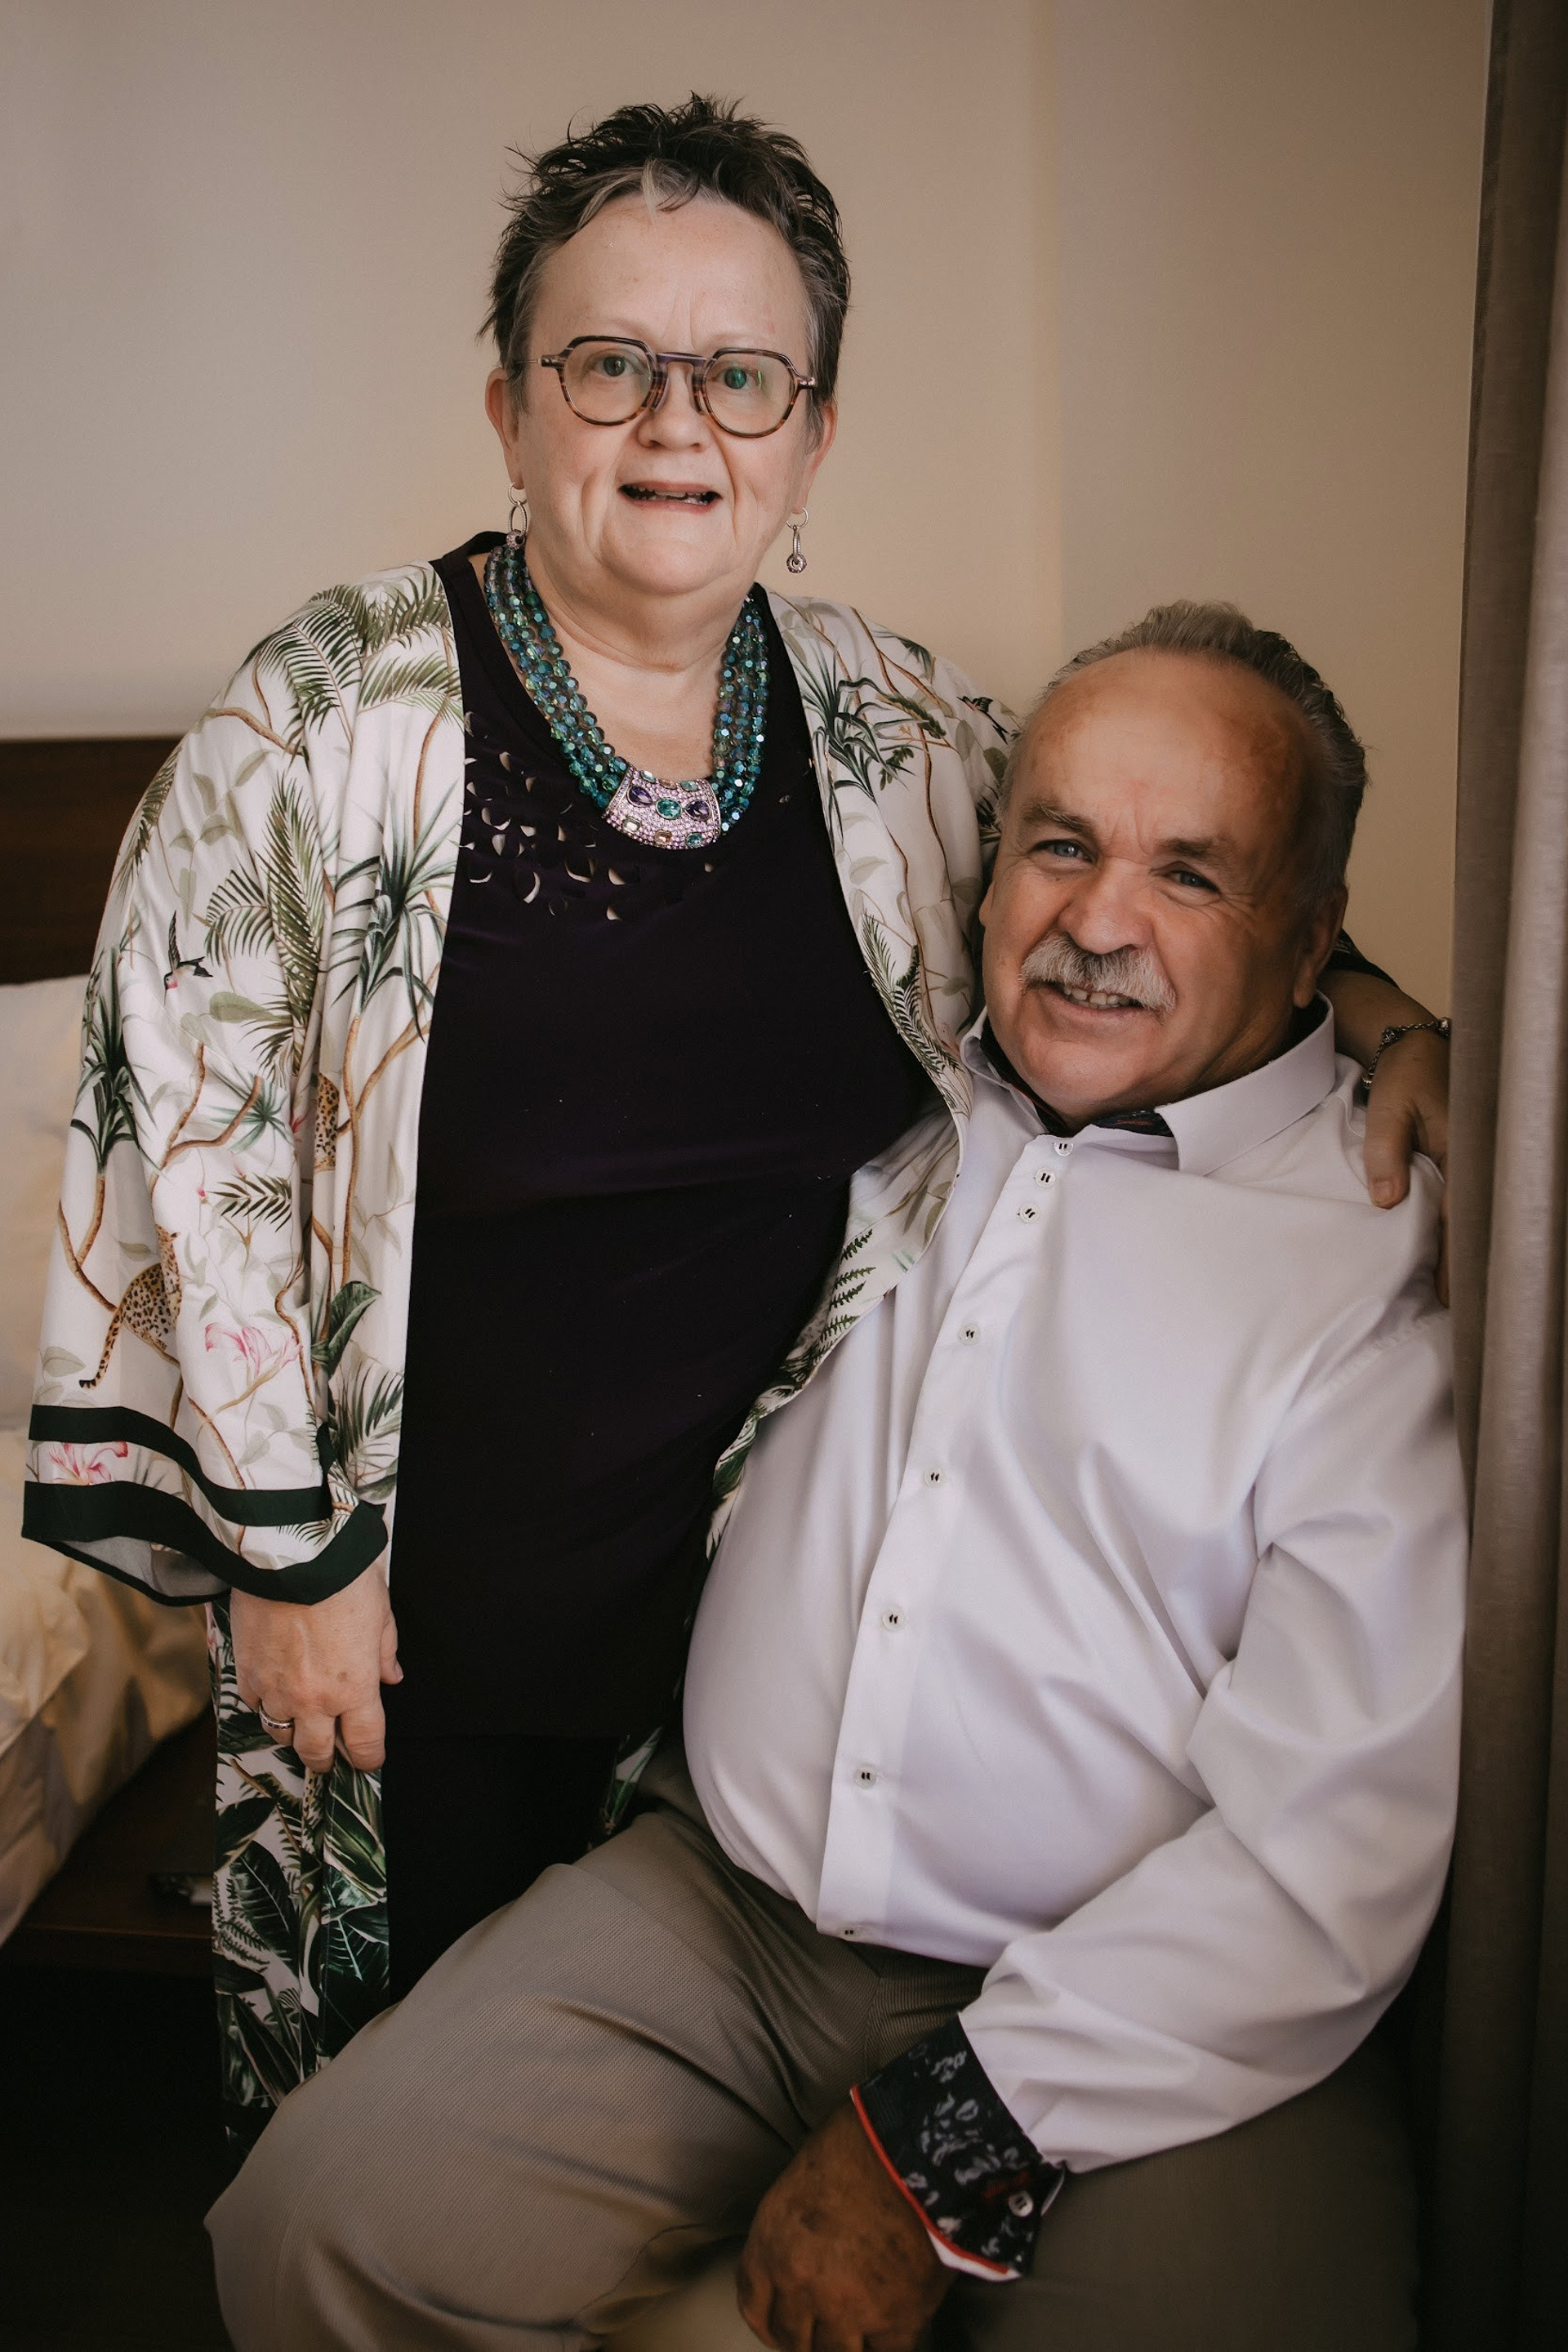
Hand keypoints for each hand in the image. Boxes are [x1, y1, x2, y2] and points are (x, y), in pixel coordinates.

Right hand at [230, 1561, 400, 1771]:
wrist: (291, 1557)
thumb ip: (385, 1652)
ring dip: (292, 1731)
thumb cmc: (342, 1579)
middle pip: (316, 1752)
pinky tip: (272, 1689)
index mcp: (354, 1688)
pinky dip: (264, 1702)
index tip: (369, 1758)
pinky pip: (253, 1703)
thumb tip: (391, 1676)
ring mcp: (276, 1689)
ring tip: (299, 1720)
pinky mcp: (246, 1672)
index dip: (369, 1758)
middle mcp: (314, 1699)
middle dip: (326, 1758)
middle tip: (329, 1755)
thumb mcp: (380, 1613)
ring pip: (280, 1733)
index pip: (365, 1744)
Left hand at [737, 2103, 948, 2351]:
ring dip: (843, 2347)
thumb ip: (794, 2226)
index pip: (754, 2307)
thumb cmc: (860, 2143)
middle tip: (821, 2330)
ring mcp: (848, 2309)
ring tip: (855, 2334)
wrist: (915, 2149)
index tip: (780, 2326)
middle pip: (793, 2339)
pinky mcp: (896, 2319)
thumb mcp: (803, 2178)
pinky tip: (889, 2331)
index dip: (769, 2322)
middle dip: (805, 2337)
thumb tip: (806, 2241)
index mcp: (772, 2246)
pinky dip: (884, 2345)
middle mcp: (801, 2286)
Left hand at [1361, 1026, 1450, 1303]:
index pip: (1460, 1218)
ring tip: (1455, 1293)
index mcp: (1461, 1153)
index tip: (1449, 1294)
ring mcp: (1466, 1161)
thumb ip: (1387, 1153)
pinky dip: (1453, 1227)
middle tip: (1457, 1308)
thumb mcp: (1390, 1108)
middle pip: (1471, 1224)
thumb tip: (1387, 1202)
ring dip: (1461, 1248)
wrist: (1415, 1046)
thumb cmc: (1405, 1075)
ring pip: (1466, 1215)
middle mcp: (1470, 1162)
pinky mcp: (1458, 1159)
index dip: (1455, 1258)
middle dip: (1468, 1264)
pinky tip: (1447, 1250)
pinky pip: (1459, 1201)